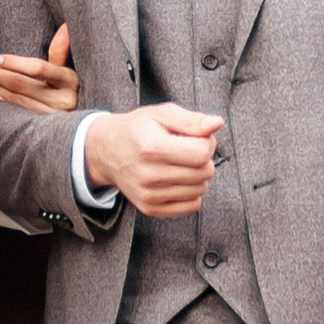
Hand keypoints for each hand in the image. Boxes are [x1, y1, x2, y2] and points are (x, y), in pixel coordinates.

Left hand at [0, 24, 78, 115]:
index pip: (38, 68)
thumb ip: (61, 50)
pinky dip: (0, 103)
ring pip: (18, 100)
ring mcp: (53, 116)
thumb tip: (65, 26)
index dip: (14, 63)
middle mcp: (63, 99)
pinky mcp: (43, 127)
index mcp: (70, 80)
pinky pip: (17, 113)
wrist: (81, 123)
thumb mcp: (68, 70)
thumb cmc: (69, 89)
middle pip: (23, 85)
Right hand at [82, 102, 223, 214]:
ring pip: (200, 190)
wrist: (106, 152)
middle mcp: (149, 175)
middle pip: (204, 172)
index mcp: (151, 147)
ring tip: (179, 163)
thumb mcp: (161, 114)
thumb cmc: (137, 129)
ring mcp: (149, 195)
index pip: (201, 153)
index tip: (196, 137)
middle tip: (187, 149)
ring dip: (197, 175)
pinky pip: (192, 206)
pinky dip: (191, 192)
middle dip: (203, 158)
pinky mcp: (150, 208)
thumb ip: (191, 120)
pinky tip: (177, 179)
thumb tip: (217, 124)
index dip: (207, 142)